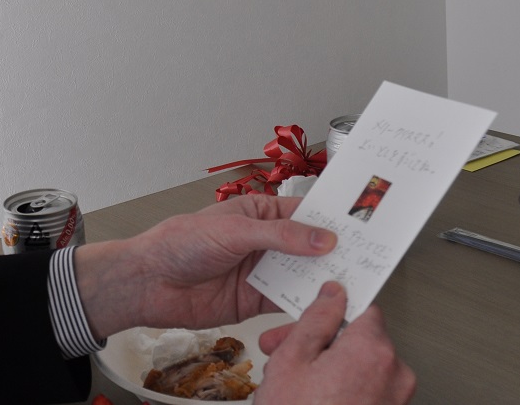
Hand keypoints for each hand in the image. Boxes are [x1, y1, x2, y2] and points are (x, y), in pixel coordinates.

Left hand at [73, 194, 335, 338]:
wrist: (152, 282)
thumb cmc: (182, 243)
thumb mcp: (234, 231)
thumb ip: (280, 237)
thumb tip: (323, 239)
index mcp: (258, 213)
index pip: (303, 213)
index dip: (331, 220)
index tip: (361, 225)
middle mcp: (264, 242)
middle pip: (309, 246)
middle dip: (334, 252)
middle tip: (367, 258)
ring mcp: (262, 271)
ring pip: (303, 275)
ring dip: (323, 280)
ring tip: (354, 282)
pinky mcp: (257, 301)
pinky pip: (288, 302)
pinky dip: (306, 304)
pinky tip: (325, 306)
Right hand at [254, 281, 415, 404]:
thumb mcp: (292, 359)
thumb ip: (316, 319)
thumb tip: (332, 296)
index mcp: (373, 350)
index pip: (362, 308)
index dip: (330, 312)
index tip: (314, 317)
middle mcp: (394, 374)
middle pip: (359, 340)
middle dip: (322, 343)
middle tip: (288, 353)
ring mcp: (396, 400)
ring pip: (361, 366)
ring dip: (330, 368)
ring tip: (297, 384)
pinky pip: (367, 390)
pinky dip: (343, 389)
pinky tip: (313, 398)